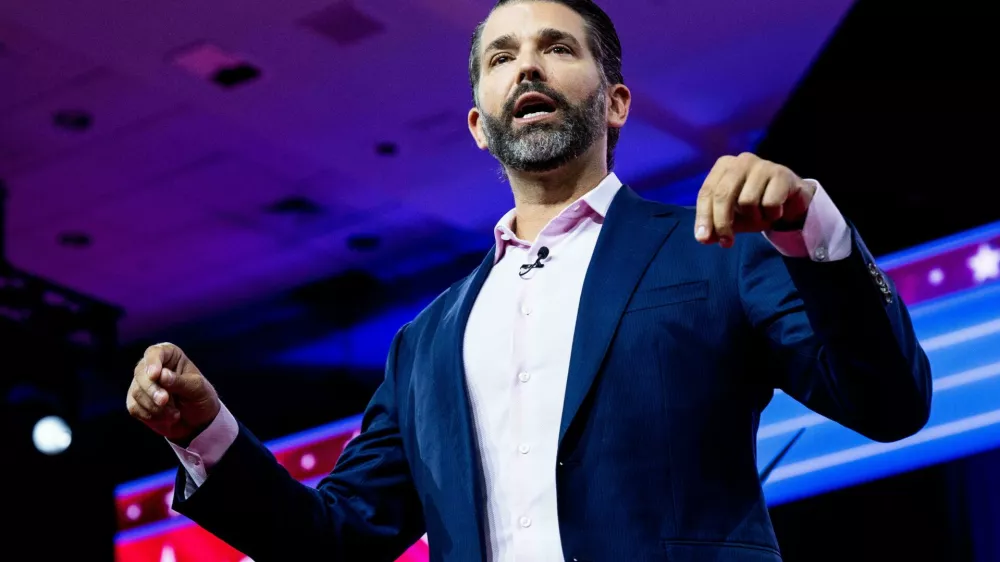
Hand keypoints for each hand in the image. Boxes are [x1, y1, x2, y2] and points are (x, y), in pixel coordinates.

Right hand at [126, 343, 220, 444]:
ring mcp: (142, 384)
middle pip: (140, 373)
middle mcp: (153, 366)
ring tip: (175, 414)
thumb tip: (161, 375)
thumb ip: (180, 382)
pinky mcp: (136, 401)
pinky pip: (134, 407)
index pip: (155, 352)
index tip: (155, 375)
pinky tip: (166, 418)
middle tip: (164, 401)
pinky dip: (150, 415)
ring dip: (155, 406)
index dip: (153, 362)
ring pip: (136, 392)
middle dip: (152, 390)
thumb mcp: (198, 389)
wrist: (197, 422)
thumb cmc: (201, 398)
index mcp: (170, 355)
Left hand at [694, 152, 816, 246]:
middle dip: (722, 222)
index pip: (706, 192)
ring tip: (761, 215)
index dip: (703, 217)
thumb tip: (704, 238)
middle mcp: (741, 161)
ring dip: (754, 217)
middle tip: (726, 242)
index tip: (703, 239)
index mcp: (723, 166)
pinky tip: (777, 211)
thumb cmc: (756, 206)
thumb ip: (717, 226)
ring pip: (747, 201)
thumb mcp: (734, 218)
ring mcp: (762, 165)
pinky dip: (772, 214)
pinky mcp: (781, 174)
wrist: (791, 201)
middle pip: (723, 195)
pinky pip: (770, 203)